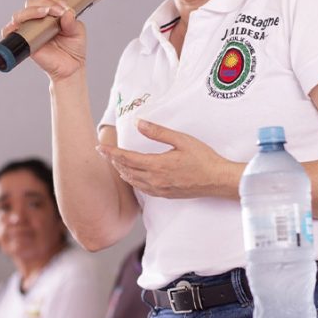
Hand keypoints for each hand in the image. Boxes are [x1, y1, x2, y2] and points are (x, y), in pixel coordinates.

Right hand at [0, 0, 85, 79]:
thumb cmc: (73, 48)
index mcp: (50, 12)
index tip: (64, 7)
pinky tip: (20, 26)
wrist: (70, 67)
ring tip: (45, 14)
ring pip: (20, 14)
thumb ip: (72, 22)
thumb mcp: (77, 32)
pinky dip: (11, 27)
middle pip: (31, 2)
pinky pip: (9, 32)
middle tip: (57, 11)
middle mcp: (37, 18)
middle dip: (44, 3)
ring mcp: (29, 29)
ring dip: (32, 11)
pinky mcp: (23, 41)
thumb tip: (67, 12)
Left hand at [96, 119, 243, 198]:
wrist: (217, 180)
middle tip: (104, 152)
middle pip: (126, 170)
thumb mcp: (181, 140)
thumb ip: (158, 132)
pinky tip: (132, 176)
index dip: (111, 153)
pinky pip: (142, 189)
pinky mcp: (165, 194)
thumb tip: (139, 123)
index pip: (127, 158)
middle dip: (113, 161)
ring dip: (122, 171)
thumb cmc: (203, 158)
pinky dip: (133, 181)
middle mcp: (155, 179)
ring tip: (115, 162)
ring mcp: (159, 189)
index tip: (100, 147)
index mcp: (157, 165)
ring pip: (133, 181)